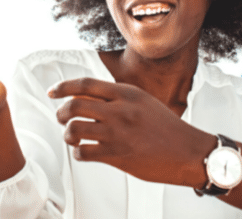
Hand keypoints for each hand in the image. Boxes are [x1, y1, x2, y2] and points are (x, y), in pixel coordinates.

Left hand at [47, 78, 215, 187]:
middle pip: (74, 106)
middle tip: (63, 119)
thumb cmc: (167, 128)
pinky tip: (85, 152)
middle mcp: (120, 111)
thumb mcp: (144, 102)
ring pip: (74, 130)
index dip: (64, 87)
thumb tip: (86, 97)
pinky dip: (78, 153)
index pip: (86, 84)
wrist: (189, 152)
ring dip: (68, 135)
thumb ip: (118, 98)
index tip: (52, 92)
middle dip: (61, 113)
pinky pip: (83, 153)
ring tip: (74, 138)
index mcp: (127, 94)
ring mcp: (117, 134)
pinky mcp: (117, 156)